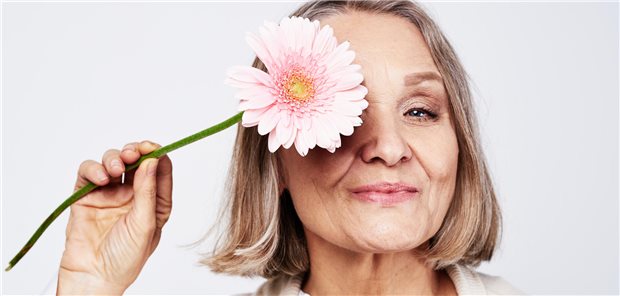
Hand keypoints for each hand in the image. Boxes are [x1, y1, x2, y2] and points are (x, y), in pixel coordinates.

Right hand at [57, 140, 172, 293]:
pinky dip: (93, 169)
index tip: (152, 146)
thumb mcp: (145, 225)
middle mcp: (133, 195)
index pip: (159, 170)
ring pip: (112, 162)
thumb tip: (153, 161)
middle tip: (132, 153)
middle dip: (134, 151)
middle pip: (135, 160)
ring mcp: (109, 194)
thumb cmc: (125, 258)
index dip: (156, 154)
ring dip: (114, 158)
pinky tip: (100, 179)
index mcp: (154, 201)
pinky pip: (88, 173)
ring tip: (115, 171)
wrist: (93, 277)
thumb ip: (148, 192)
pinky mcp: (86, 196)